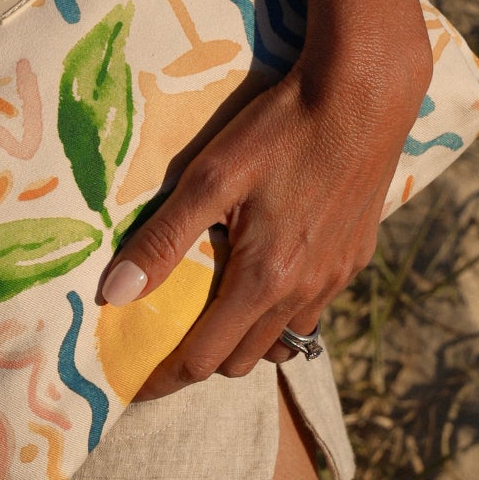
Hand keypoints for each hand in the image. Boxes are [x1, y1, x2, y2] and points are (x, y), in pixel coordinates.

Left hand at [97, 35, 430, 394]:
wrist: (363, 96)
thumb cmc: (279, 131)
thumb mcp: (210, 177)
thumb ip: (164, 239)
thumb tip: (115, 293)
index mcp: (264, 279)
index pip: (208, 358)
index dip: (170, 375)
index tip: (142, 383)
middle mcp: (305, 292)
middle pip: (247, 359)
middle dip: (208, 358)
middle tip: (175, 337)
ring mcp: (338, 277)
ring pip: (287, 337)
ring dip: (251, 335)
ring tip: (221, 308)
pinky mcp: (358, 256)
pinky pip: (315, 306)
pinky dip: (286, 307)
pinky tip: (271, 271)